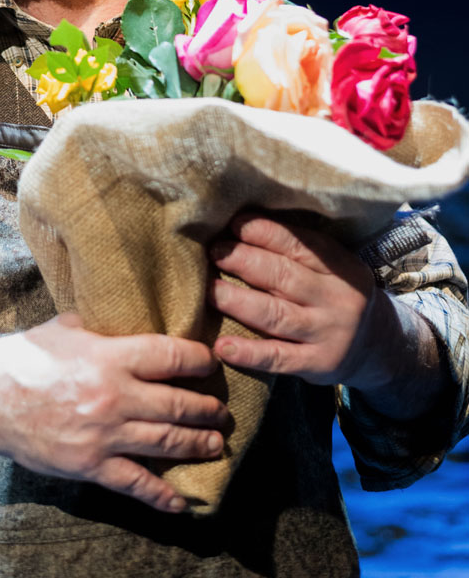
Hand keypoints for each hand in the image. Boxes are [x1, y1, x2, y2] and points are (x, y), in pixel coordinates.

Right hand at [0, 312, 227, 512]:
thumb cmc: (26, 356)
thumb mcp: (68, 327)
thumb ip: (104, 329)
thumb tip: (129, 320)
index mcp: (110, 355)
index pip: (172, 356)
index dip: (199, 360)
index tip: (210, 362)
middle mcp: (115, 396)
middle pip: (179, 404)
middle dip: (207, 408)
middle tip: (220, 410)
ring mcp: (104, 434)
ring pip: (167, 443)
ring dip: (198, 444)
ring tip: (214, 443)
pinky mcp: (91, 465)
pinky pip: (136, 483)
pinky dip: (162, 495)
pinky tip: (180, 501)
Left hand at [207, 213, 394, 387]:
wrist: (380, 346)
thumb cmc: (338, 295)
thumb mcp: (333, 268)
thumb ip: (298, 251)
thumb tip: (242, 227)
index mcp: (339, 266)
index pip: (298, 244)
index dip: (264, 232)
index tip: (233, 224)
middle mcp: (336, 298)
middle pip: (283, 276)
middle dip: (244, 261)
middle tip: (214, 252)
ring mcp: (327, 333)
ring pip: (276, 315)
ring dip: (238, 301)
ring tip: (210, 291)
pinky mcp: (317, 365)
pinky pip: (278, 358)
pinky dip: (249, 353)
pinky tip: (223, 346)